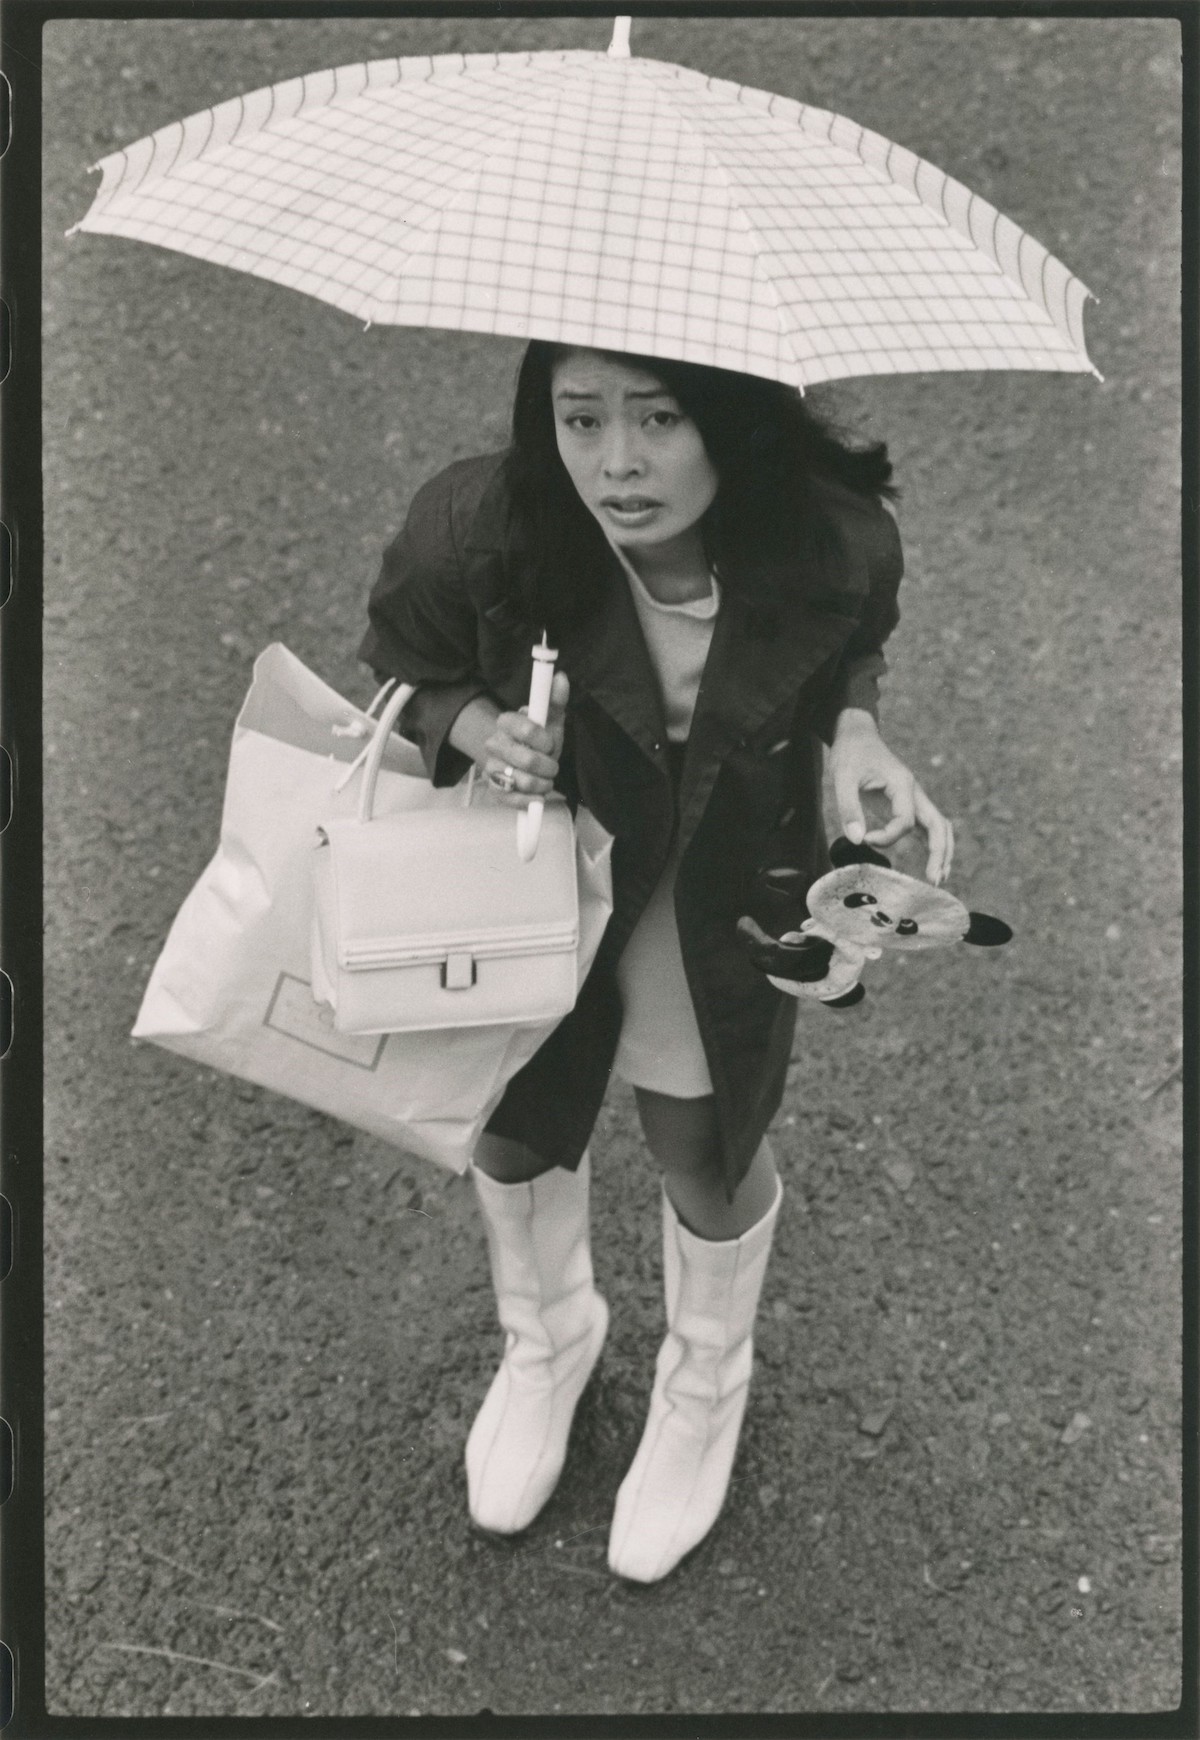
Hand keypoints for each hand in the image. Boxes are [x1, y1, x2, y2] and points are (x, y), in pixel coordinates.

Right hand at [482, 672, 568, 806]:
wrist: (519, 760)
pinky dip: (529, 800)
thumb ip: (555, 699)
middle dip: (548, 766)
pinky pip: (512, 799)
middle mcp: (494, 744)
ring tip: (545, 781)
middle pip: (527, 759)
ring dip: (541, 784)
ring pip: (521, 781)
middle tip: (552, 766)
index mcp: (506, 722)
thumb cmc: (538, 739)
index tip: (550, 743)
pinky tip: (536, 797)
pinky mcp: (494, 789)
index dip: (544, 740)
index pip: (527, 729)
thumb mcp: (549, 719)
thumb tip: (561, 678)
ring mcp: (491, 768)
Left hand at [829, 709, 953, 884]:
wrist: (856, 736)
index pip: (906, 821)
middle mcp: (914, 792)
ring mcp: (913, 799)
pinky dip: (931, 845)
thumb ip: (849, 808)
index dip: (886, 836)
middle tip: (935, 880)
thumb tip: (857, 840)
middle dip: (939, 852)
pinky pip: (925, 827)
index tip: (864, 838)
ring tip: (938, 878)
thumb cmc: (851, 754)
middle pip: (938, 825)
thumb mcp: (843, 777)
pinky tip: (931, 864)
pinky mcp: (905, 804)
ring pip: (937, 826)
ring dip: (941, 851)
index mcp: (903, 785)